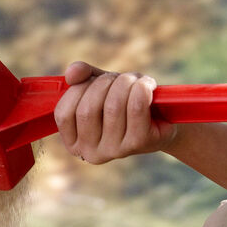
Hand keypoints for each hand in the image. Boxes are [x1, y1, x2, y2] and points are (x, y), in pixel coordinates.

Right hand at [53, 61, 176, 164]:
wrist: (162, 119)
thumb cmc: (125, 102)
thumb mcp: (99, 87)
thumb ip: (82, 77)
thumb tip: (72, 73)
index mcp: (75, 142)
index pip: (64, 114)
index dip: (78, 90)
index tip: (95, 81)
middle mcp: (92, 153)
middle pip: (87, 109)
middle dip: (105, 83)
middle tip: (121, 78)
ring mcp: (115, 151)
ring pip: (113, 106)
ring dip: (125, 82)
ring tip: (136, 81)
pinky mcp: (138, 144)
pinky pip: (135, 107)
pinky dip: (141, 88)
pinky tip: (147, 85)